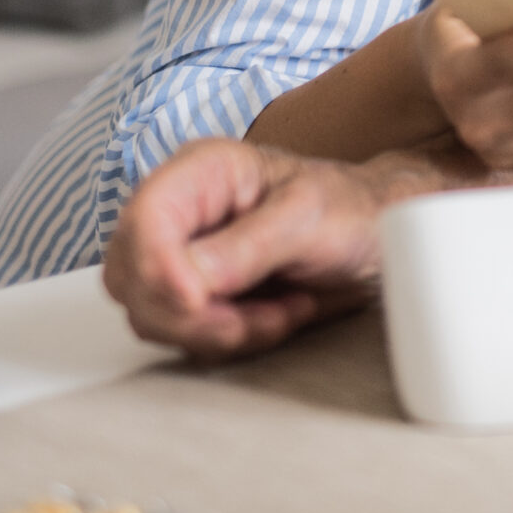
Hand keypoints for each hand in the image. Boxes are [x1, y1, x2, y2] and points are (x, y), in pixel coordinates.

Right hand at [104, 137, 485, 359]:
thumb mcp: (307, 218)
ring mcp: (184, 257)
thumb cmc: (351, 209)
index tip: (196, 299)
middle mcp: (182, 213)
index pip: (142, 220)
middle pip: (132, 278)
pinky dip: (229, 340)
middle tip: (250, 316)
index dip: (157, 268)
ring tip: (279, 312)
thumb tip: (187, 281)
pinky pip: (183, 336)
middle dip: (190, 311)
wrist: (380, 238)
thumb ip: (247, 247)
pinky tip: (276, 317)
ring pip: (152, 315)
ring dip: (217, 329)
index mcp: (202, 172)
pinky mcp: (198, 296)